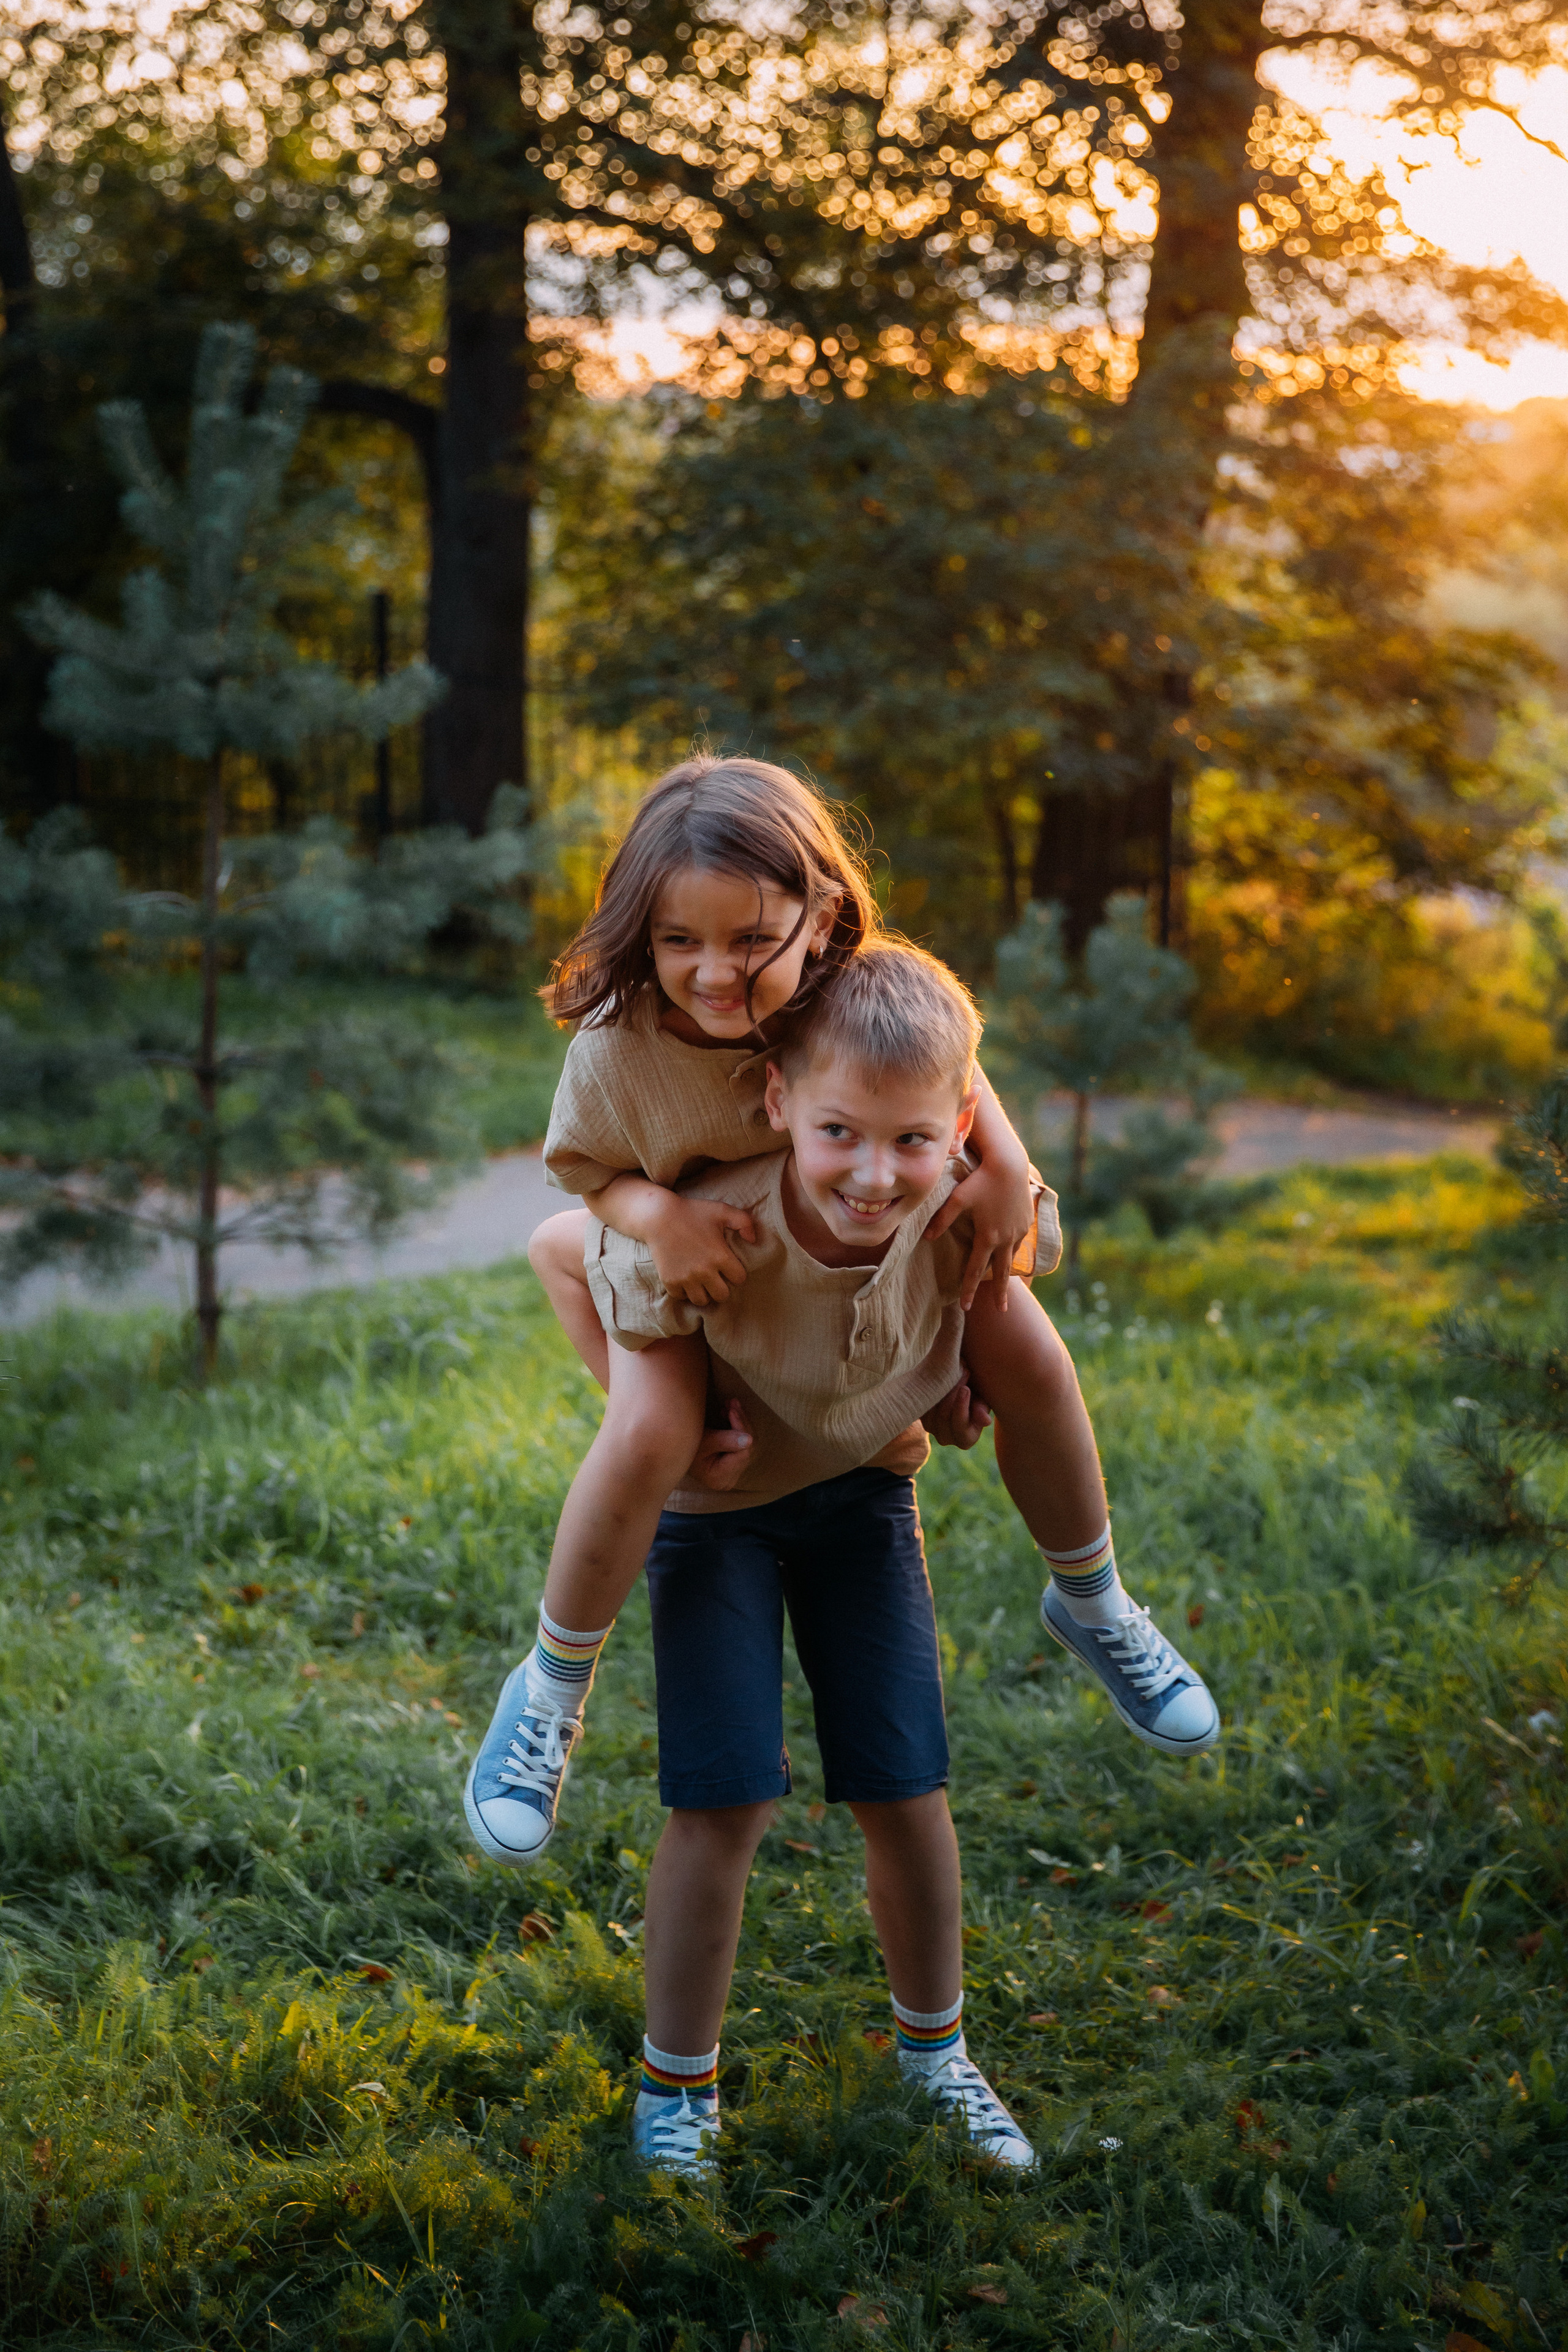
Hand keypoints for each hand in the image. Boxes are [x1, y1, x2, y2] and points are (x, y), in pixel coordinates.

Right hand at [645, 1196, 758, 1305]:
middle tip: (716, 1278)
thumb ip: (744, 1222)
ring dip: (704, 1293)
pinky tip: (685, 1280)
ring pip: (702, 1301)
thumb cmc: (693, 1212)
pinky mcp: (670, 1281)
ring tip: (701, 1282)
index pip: (739, 1279)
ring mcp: (686, 1278)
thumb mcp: (722, 1210)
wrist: (658, 1216)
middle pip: (722, 1296)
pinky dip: (684, 1291)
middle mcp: (705, 1271)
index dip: (736, 1273)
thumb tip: (753, 1240)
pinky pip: (681, 1297)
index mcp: (721, 1256)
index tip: (729, 1266)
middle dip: (722, 1287)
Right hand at [685, 1399, 754, 1491]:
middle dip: (741, 1423)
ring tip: (730, 1404)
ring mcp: (732, 1473)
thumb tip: (750, 1440)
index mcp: (720, 1478)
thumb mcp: (703, 1441)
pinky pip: (743, 1444)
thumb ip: (726, 1440)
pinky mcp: (733, 1464)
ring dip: (740, 1422)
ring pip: (747, 1444)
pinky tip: (730, 1413)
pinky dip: (738, 1427)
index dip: (740, 1430)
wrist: (673, 1448)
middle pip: (746, 1449)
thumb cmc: (683, 1445)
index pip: (742, 1453)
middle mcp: (729, 1480)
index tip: (732, 1410)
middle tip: (732, 1402)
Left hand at [922, 1371, 992, 1449]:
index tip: (965, 1388)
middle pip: (944, 1416)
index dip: (962, 1407)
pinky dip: (930, 1387)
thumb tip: (986, 1421)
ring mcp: (930, 1428)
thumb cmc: (977, 1397)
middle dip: (953, 1391)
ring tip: (951, 1369)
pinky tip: (938, 1372)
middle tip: (961, 1370)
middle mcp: (946, 1438)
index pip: (961, 1426)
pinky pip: (922, 1403)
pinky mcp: (919, 1416)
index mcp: (965, 1440)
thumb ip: (982, 1410)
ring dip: (941, 1386)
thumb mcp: (983, 1402)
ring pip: (931, 1409)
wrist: (961, 1389)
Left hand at [926, 1152, 1034, 1309]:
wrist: (1009, 1165)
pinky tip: (1010, 1252)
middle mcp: (1006, 1238)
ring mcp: (1019, 1230)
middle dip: (999, 1293)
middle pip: (1001, 1272)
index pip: (975, 1270)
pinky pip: (1020, 1241)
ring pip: (1012, 1256)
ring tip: (1004, 1284)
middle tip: (1001, 1311)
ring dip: (1007, 1271)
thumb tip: (925, 1237)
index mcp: (988, 1237)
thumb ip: (941, 1220)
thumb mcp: (957, 1199)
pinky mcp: (1026, 1221)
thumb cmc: (979, 1180)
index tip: (965, 1306)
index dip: (969, 1289)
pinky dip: (1014, 1250)